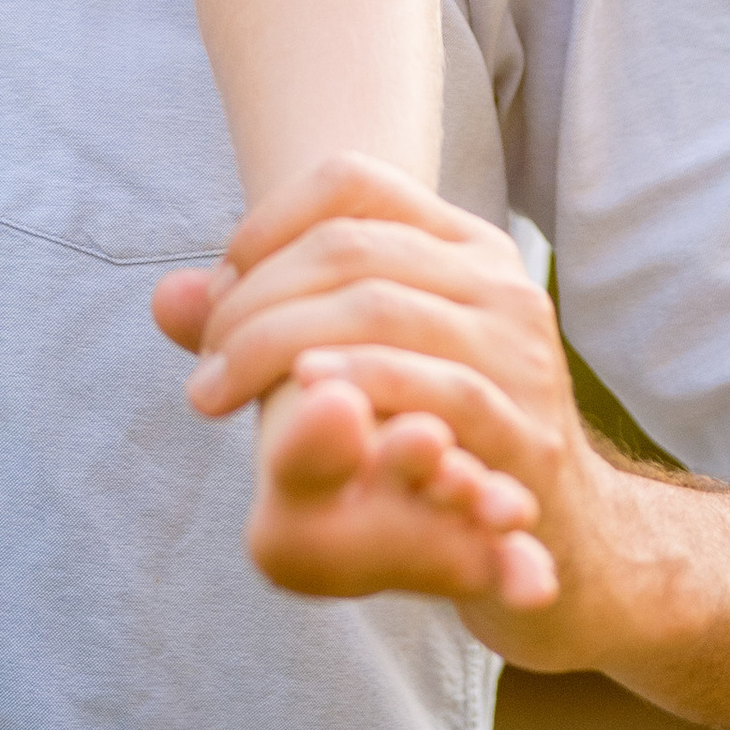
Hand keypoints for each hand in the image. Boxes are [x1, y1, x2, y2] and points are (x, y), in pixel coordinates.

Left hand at [153, 156, 645, 631]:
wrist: (566, 549)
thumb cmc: (439, 440)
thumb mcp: (358, 367)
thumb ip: (267, 325)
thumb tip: (164, 299)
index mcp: (462, 246)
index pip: (350, 181)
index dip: (265, 222)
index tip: (216, 290)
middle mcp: (498, 284)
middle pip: (349, 248)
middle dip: (253, 300)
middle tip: (202, 366)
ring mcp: (520, 356)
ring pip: (381, 309)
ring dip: (278, 342)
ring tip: (218, 389)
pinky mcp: (527, 435)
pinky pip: (436, 390)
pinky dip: (360, 384)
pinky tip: (305, 401)